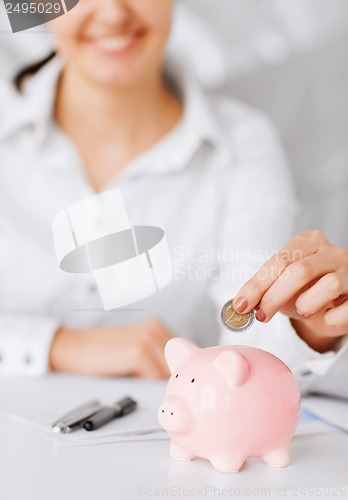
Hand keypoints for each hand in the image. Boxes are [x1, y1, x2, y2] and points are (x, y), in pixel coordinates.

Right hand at [49, 320, 172, 377]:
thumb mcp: (135, 351)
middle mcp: (157, 329)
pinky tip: (128, 376)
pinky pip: (155, 377)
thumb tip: (175, 380)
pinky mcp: (139, 352)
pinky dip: (145, 383)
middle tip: (146, 383)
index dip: (175, 373)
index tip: (167, 382)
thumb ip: (156, 359)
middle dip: (167, 378)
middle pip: (178, 365)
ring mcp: (148, 339)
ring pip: (168, 373)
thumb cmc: (103, 354)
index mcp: (158, 328)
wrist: (75, 347)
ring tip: (135, 377)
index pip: (182, 357)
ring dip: (155, 382)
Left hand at [233, 230, 347, 351]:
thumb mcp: (282, 287)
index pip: (279, 260)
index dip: (257, 285)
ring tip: (304, 309)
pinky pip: (345, 310)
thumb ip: (264, 289)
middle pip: (299, 270)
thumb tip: (239, 304)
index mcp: (309, 242)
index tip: (240, 305)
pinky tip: (327, 316)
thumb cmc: (306, 293)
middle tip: (261, 315)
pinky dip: (330, 318)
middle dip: (274, 296)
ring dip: (307, 304)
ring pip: (329, 285)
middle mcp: (333, 252)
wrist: (334, 309)